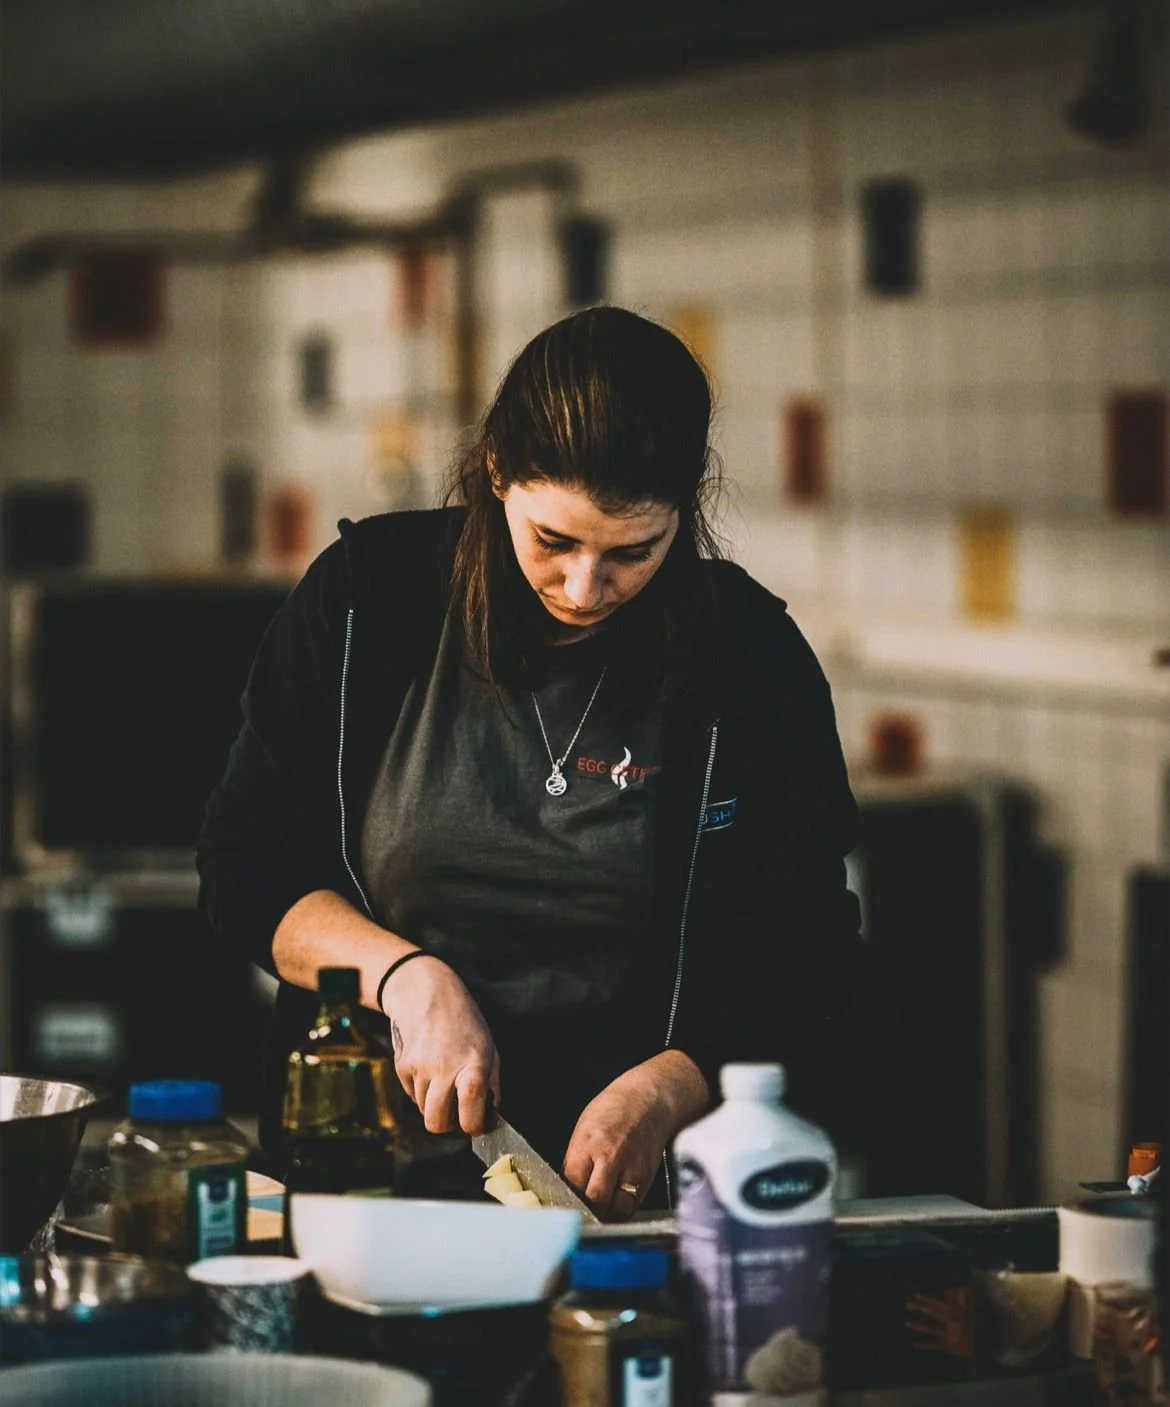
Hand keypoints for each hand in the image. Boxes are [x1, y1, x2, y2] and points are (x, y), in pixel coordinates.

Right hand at [381, 956, 499, 1136]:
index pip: (470, 1111)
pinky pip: (411, 1094)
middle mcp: (444, 1068)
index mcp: (473, 1064)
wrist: (427, 992)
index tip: (476, 1124)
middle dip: (447, 1125)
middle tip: (456, 1112)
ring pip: (423, 1110)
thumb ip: (491, 1083)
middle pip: (436, 1123)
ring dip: (434, 1104)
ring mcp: (420, 1068)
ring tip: (444, 1080)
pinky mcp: (402, 1065)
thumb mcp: (489, 1047)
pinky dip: (421, 1090)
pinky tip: (430, 1068)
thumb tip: (489, 1115)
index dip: (474, 1126)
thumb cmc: (464, 1020)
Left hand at [563, 1052, 707, 1221]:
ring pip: (617, 1209)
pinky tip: (615, 1204)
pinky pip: (632, 1205)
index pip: (572, 1183)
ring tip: (600, 1212)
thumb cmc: (614, 1110)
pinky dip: (622, 1209)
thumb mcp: (584, 1129)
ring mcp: (632, 1168)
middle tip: (582, 1212)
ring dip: (607, 1215)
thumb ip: (577, 1160)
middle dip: (587, 1211)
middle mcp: (611, 1157)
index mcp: (588, 1143)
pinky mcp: (647, 1177)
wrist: (649, 1100)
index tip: (565, 1203)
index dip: (567, 1198)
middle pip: (595, 1200)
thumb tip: (568, 1189)